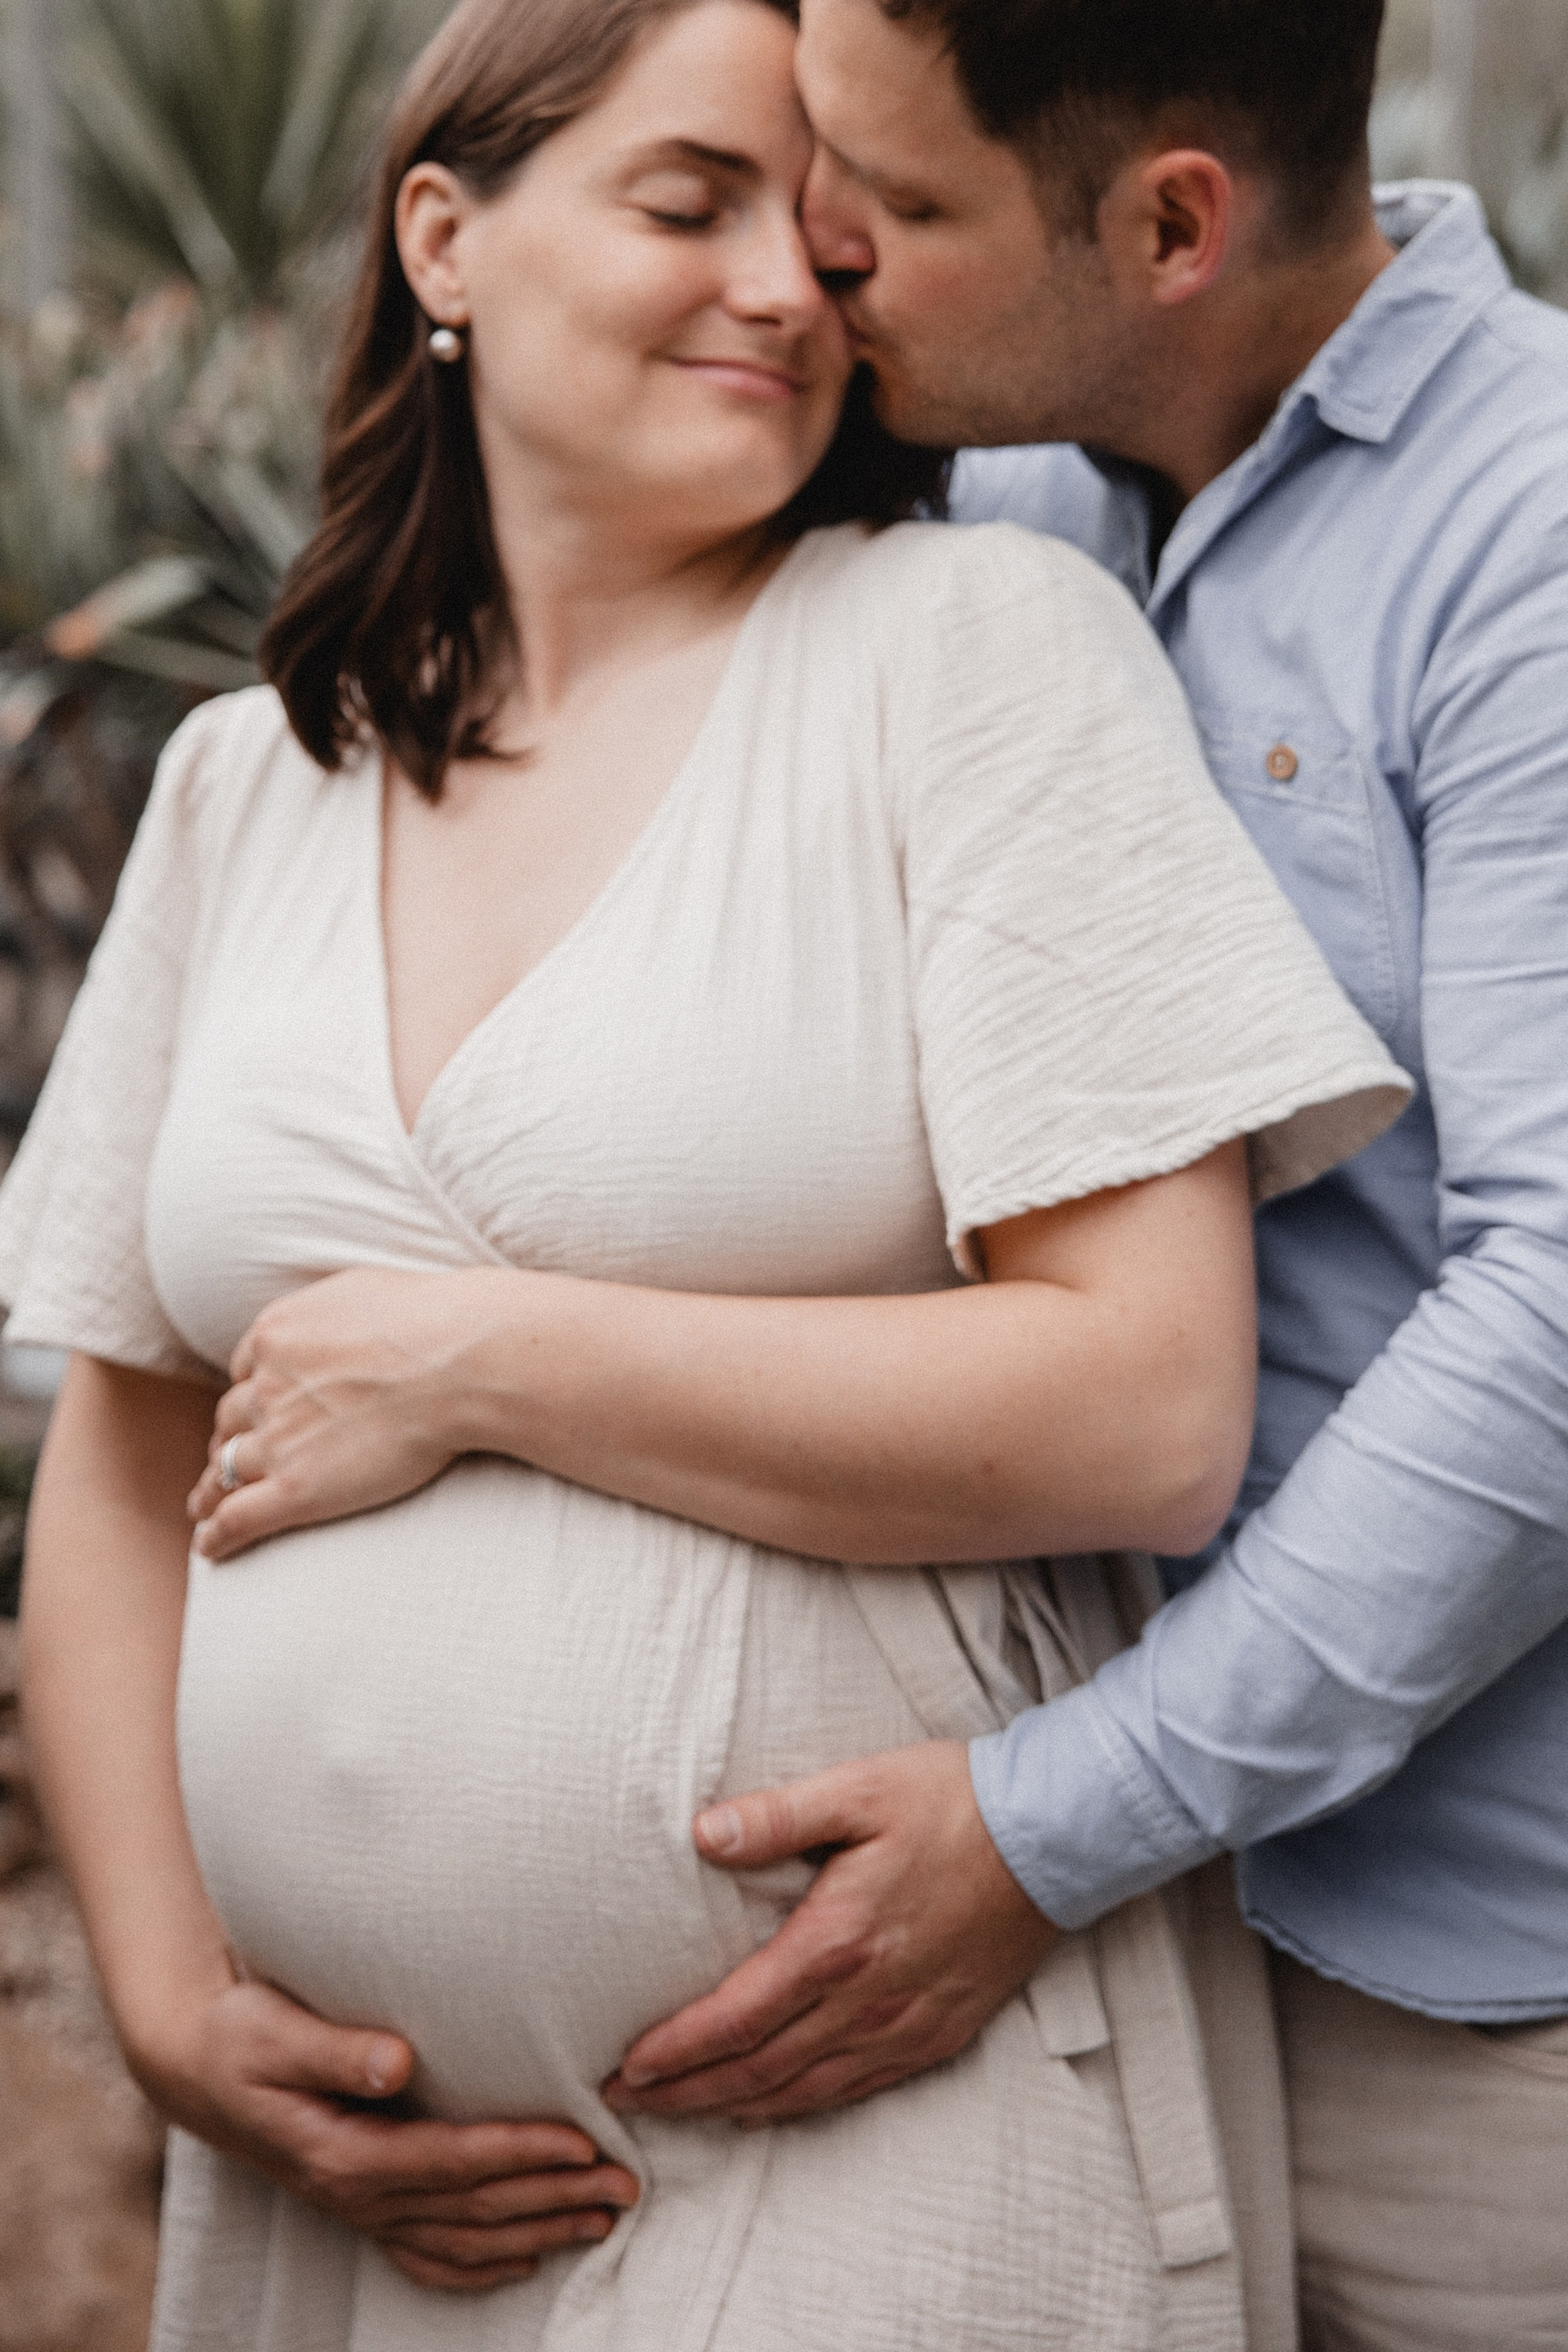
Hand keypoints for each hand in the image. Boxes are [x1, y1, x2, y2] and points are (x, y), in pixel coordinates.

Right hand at [133, 1974, 638, 2293]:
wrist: (196, 2067)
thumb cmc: (239, 2035)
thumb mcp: (273, 2031)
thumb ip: (336, 2049)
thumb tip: (400, 2060)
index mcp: (345, 2153)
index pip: (453, 2161)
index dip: (520, 2153)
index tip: (583, 2142)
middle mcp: (360, 2192)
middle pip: (474, 2208)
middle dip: (554, 2198)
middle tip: (627, 2183)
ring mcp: (362, 2209)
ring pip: (464, 2238)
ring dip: (538, 2231)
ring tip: (604, 2216)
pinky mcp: (364, 2206)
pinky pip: (429, 2255)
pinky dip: (483, 2265)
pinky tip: (527, 2257)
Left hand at [188, 1269, 503, 1558]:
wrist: (457, 1362)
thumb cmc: (429, 1321)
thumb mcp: (360, 1291)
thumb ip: (328, 1308)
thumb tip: (334, 1317)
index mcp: (276, 1336)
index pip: (245, 1372)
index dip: (248, 1395)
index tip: (252, 1412)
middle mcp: (266, 1387)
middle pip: (231, 1420)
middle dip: (228, 1439)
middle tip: (227, 1460)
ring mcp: (277, 1440)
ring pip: (225, 1469)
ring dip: (212, 1489)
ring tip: (204, 1507)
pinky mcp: (296, 1488)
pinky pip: (238, 1518)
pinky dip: (217, 1535)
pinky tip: (209, 1547)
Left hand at [602, 1741, 1054, 2123]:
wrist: (1053, 1836)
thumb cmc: (951, 1803)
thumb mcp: (859, 1789)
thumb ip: (778, 1814)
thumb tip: (703, 1833)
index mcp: (837, 1942)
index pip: (735, 2018)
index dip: (675, 2051)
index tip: (623, 2068)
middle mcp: (866, 2001)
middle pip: (757, 2070)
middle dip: (684, 2093)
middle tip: (624, 2103)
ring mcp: (904, 2027)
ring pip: (801, 2092)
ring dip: (734, 2107)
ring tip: (682, 2110)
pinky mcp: (936, 2034)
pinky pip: (853, 2090)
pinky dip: (799, 2107)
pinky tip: (772, 2106)